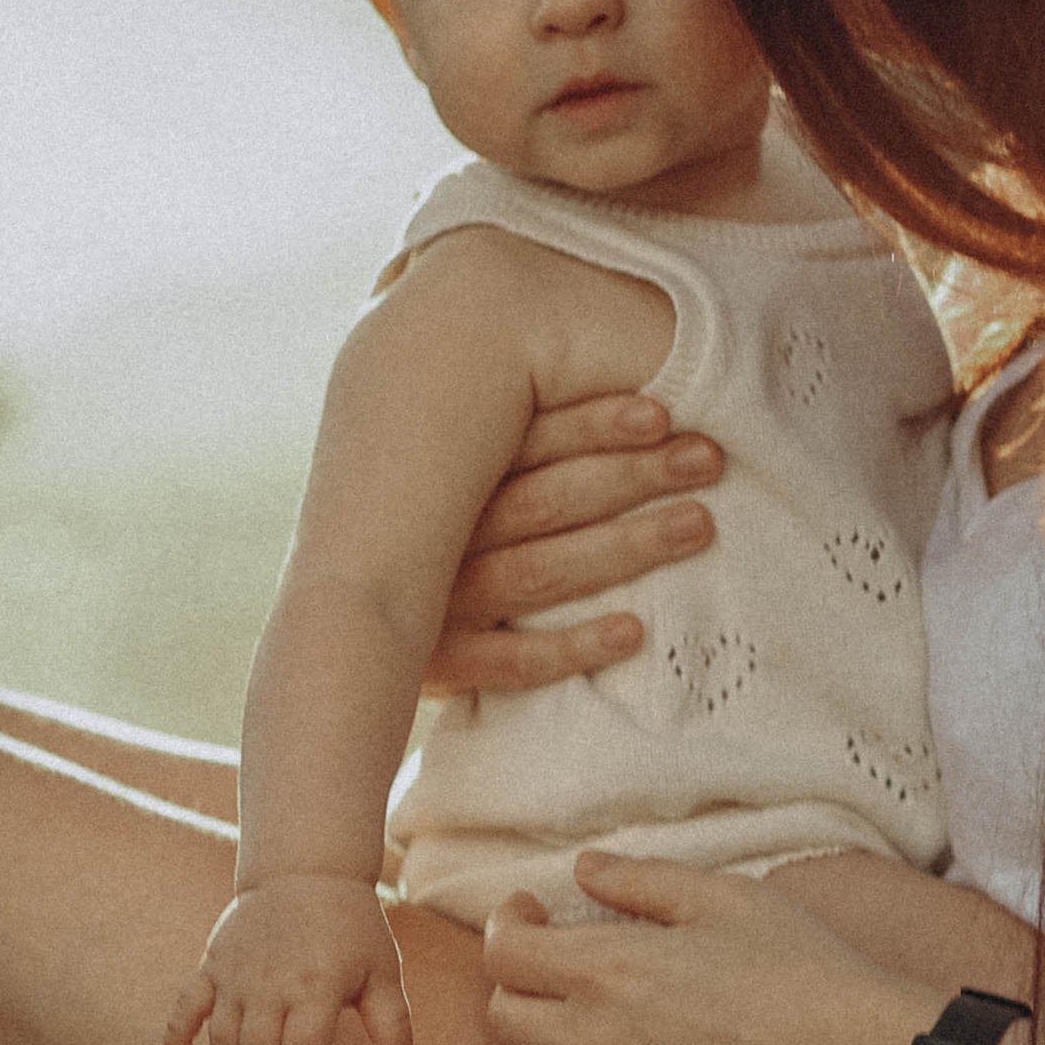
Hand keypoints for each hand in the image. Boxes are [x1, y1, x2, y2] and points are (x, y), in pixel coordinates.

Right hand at [163, 876, 414, 1044]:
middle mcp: (271, 984)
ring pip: (222, 1042)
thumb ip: (392, 1023)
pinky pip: (186, 1005)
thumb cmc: (352, 926)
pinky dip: (174, 1035)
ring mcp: (236, 975)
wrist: (306, 869)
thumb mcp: (383, 970)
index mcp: (316, 988)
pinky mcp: (212, 964)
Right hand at [421, 394, 722, 695]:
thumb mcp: (443, 470)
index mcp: (440, 477)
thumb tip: (602, 378)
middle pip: (545, 501)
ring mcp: (437, 603)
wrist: (338, 628)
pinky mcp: (439, 665)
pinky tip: (634, 633)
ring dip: (624, 548)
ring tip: (700, 524)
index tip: (663, 414)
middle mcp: (439, 536)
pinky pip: (509, 663)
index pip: (522, 441)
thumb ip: (503, 435)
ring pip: (538, 572)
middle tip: (707, 458)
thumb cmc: (425, 529)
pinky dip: (570, 648)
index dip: (592, 425)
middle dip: (630, 476)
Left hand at [483, 850, 931, 1044]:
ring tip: (577, 1031)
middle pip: (503, 1018)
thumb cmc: (805, 973)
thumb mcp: (728, 899)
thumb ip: (643, 881)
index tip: (530, 915)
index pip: (504, 953)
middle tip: (555, 969)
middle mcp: (598, 1044)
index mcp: (610, 970)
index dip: (506, 926)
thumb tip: (583, 869)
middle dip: (518, 983)